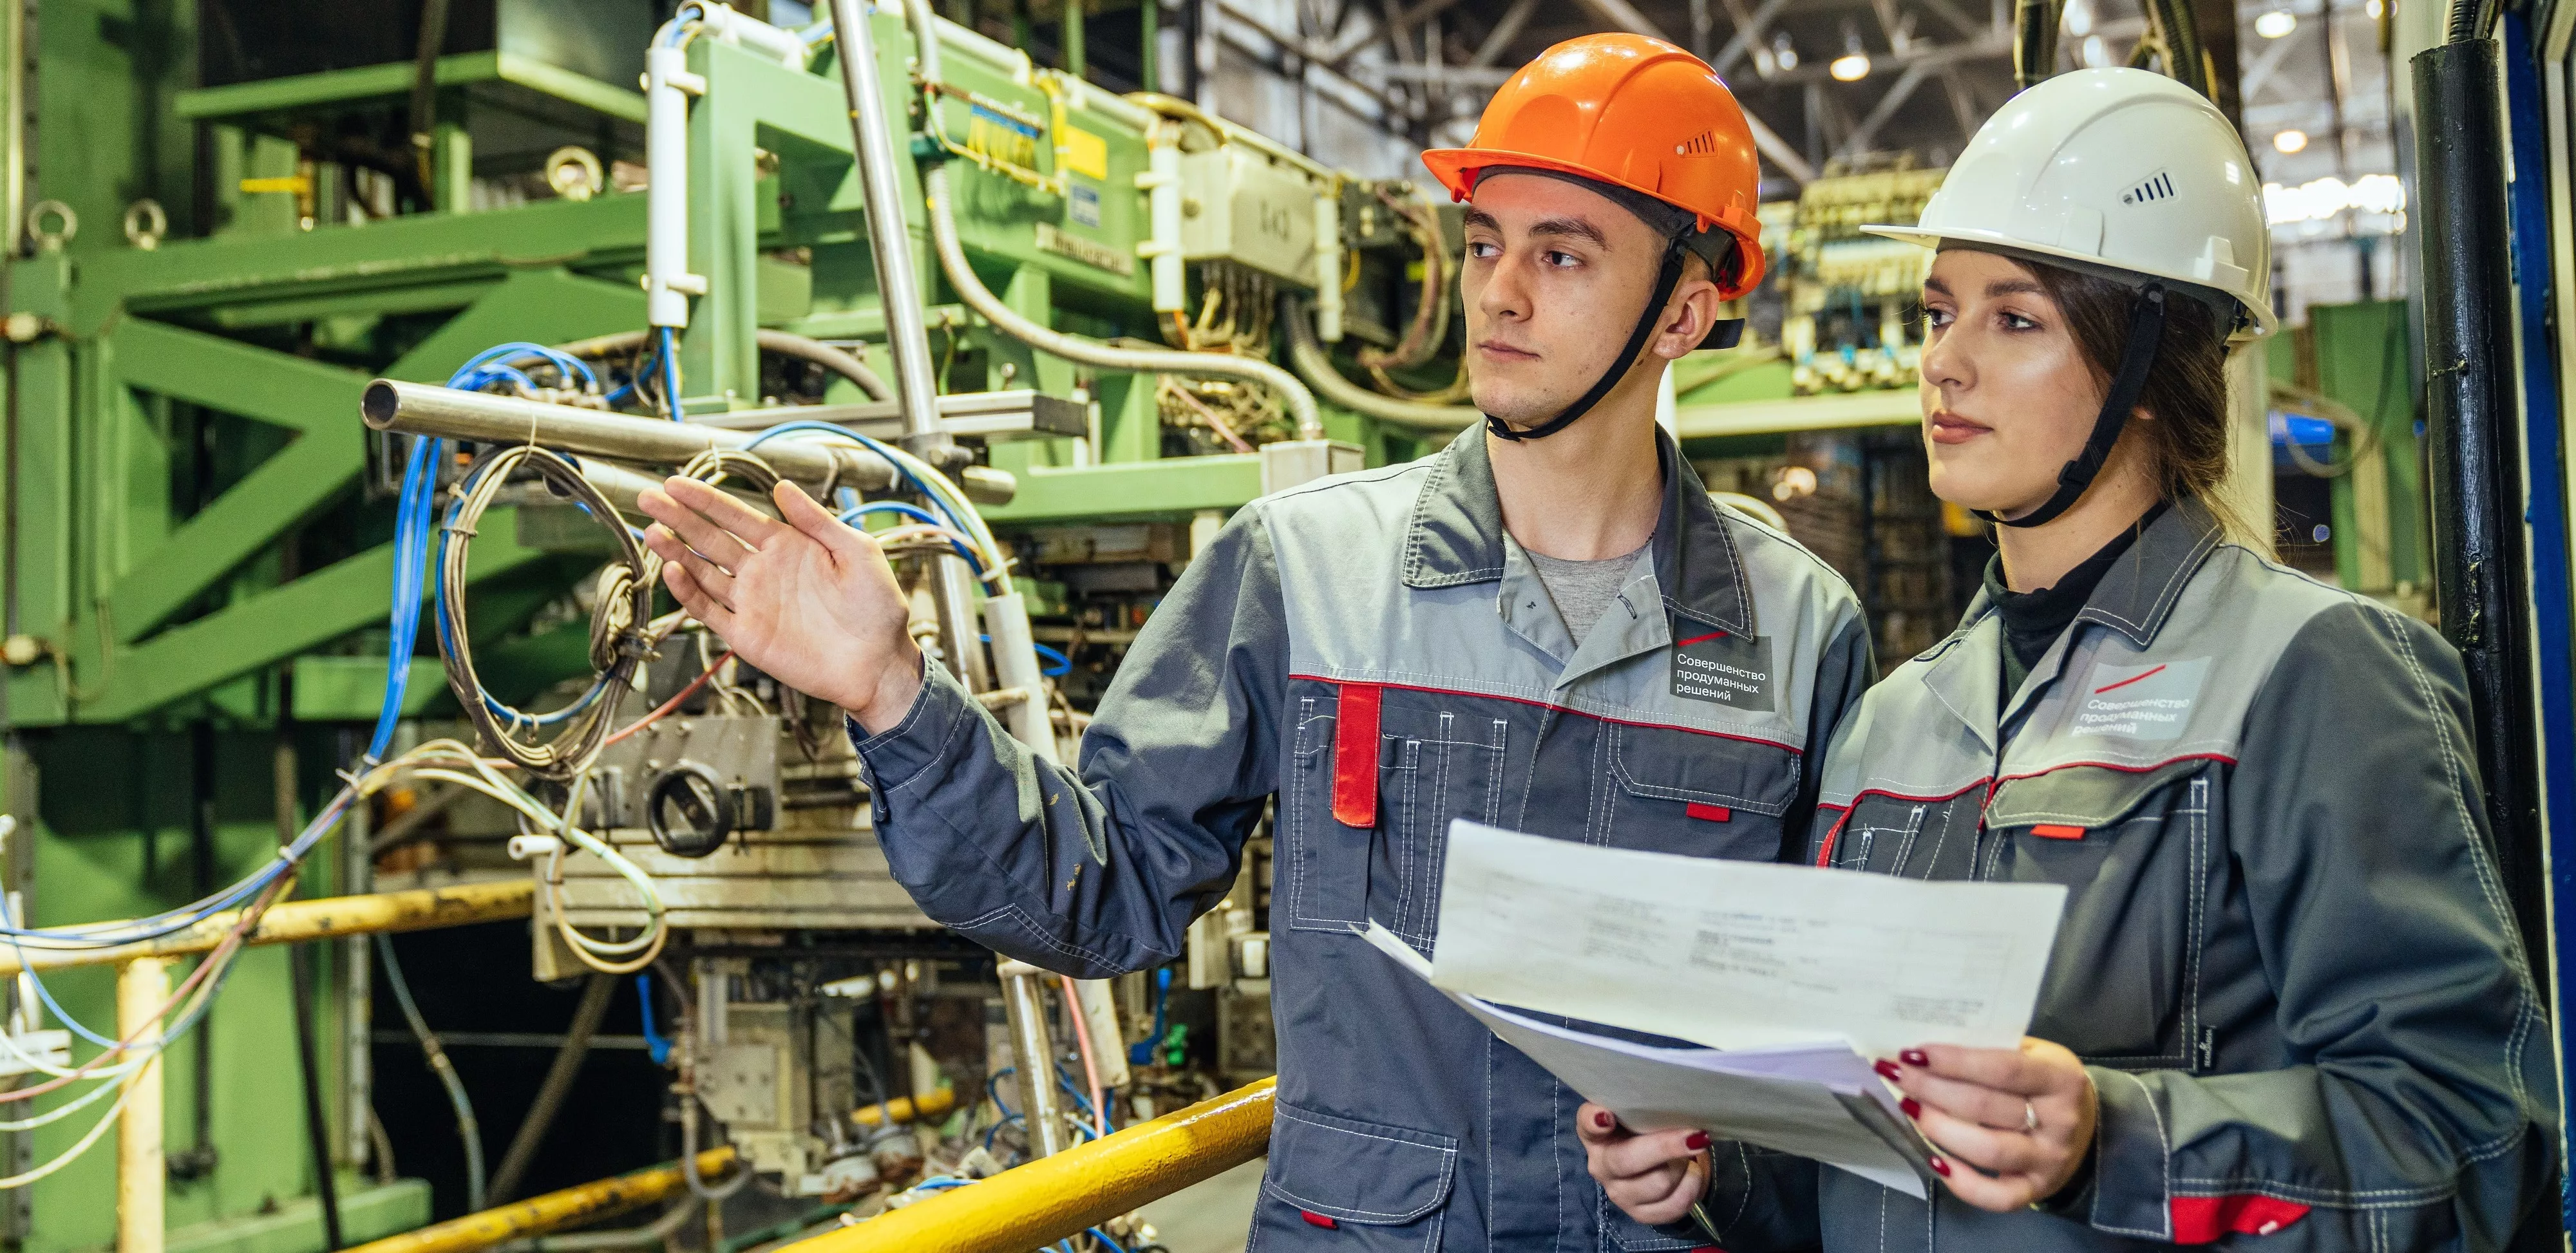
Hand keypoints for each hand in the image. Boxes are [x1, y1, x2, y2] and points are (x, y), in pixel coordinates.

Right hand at [636, 477, 922, 729]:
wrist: (880, 662)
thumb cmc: (878, 609)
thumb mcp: (856, 552)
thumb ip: (817, 520)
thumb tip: (783, 487)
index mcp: (788, 546)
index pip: (737, 516)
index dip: (706, 500)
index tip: (676, 483)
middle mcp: (763, 572)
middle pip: (711, 539)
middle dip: (679, 518)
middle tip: (649, 498)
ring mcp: (752, 603)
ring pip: (703, 572)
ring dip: (676, 552)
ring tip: (653, 530)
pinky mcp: (747, 636)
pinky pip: (711, 612)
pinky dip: (690, 593)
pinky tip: (673, 571)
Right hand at [1575, 1102, 1709, 1226]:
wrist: (1658, 1161)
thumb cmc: (1647, 1129)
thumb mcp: (1641, 1113)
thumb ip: (1645, 1106)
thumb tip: (1672, 1101)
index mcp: (1595, 1134)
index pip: (1586, 1125)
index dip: (1594, 1121)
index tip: (1606, 1116)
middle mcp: (1600, 1166)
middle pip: (1628, 1160)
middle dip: (1667, 1147)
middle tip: (1696, 1136)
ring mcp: (1618, 1194)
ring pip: (1659, 1183)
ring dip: (1683, 1166)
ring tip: (1690, 1153)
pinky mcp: (1639, 1214)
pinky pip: (1672, 1206)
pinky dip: (1691, 1187)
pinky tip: (1693, 1174)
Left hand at [1879, 1038, 2097, 1211]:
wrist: (2091, 1125)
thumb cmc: (2045, 1081)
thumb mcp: (2034, 1054)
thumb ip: (1991, 1049)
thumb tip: (1926, 1050)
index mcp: (2059, 1078)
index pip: (2001, 1068)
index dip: (1953, 1061)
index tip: (1912, 1054)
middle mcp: (2059, 1121)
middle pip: (1984, 1107)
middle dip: (1931, 1090)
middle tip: (1896, 1076)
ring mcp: (2049, 1160)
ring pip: (1986, 1149)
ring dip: (1938, 1128)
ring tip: (1908, 1107)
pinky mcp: (2037, 1189)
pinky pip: (1996, 1196)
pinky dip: (1962, 1182)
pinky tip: (1933, 1160)